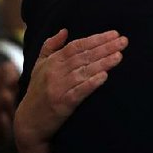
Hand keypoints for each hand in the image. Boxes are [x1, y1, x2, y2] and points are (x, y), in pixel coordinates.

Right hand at [14, 29, 127, 149]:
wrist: (29, 122)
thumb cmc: (38, 91)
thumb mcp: (39, 66)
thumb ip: (50, 46)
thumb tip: (65, 30)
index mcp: (52, 62)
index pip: (77, 46)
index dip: (96, 39)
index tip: (115, 33)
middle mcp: (54, 73)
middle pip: (83, 56)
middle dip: (105, 47)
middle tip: (124, 41)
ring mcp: (58, 88)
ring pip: (83, 72)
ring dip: (102, 63)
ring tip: (119, 56)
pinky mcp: (61, 104)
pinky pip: (78, 92)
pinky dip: (91, 84)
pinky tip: (105, 77)